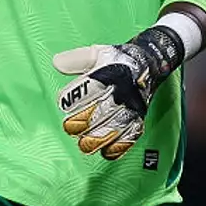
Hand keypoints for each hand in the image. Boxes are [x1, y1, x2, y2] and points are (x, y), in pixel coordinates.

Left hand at [53, 25, 184, 160]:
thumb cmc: (117, 61)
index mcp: (111, 73)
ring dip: (97, 138)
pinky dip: (118, 148)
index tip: (62, 104)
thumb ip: (77, 59)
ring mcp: (132, 108)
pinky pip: (130, 137)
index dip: (74, 97)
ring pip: (115, 128)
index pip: (91, 86)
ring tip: (83, 143)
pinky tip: (105, 151)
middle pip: (102, 111)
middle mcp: (123, 92)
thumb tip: (57, 63)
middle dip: (83, 122)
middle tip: (69, 127)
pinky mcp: (138, 120)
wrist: (148, 65)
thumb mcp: (97, 54)